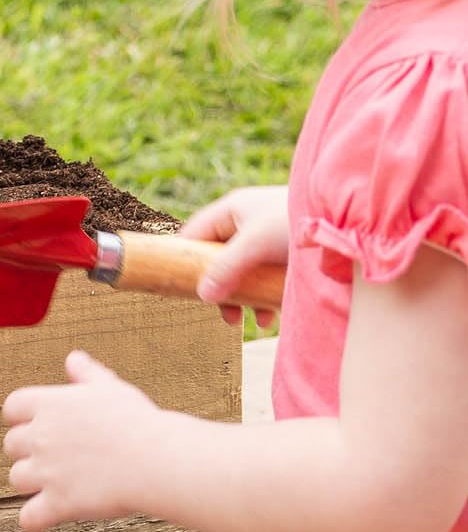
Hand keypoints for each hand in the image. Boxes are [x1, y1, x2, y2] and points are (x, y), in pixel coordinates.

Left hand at [2, 349, 176, 531]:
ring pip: (17, 479)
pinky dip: (34, 520)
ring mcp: (47, 471)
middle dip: (28, 452)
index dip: (22, 419)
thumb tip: (73, 357)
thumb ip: (87, 374)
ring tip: (59, 484)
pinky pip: (28, 518)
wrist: (158, 460)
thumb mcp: (111, 389)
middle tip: (57, 458)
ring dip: (33, 484)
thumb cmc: (139, 423)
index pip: (12, 408)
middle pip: (10, 445)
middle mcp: (40, 436)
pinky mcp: (59, 503)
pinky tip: (46, 517)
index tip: (41, 426)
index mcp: (49, 404)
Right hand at [181, 184, 289, 328]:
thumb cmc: (297, 223)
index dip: (183, 257)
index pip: (194, 234)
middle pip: (219, 258)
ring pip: (244, 272)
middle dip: (220, 288)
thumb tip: (203, 296)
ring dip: (244, 298)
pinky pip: (266, 279)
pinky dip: (265, 298)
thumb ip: (225, 269)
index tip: (177, 285)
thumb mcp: (255, 245)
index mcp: (233, 210)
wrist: (354, 222)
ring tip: (251, 321)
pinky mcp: (289, 256)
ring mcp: (269, 240)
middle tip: (224, 314)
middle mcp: (248, 224)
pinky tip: (271, 315)